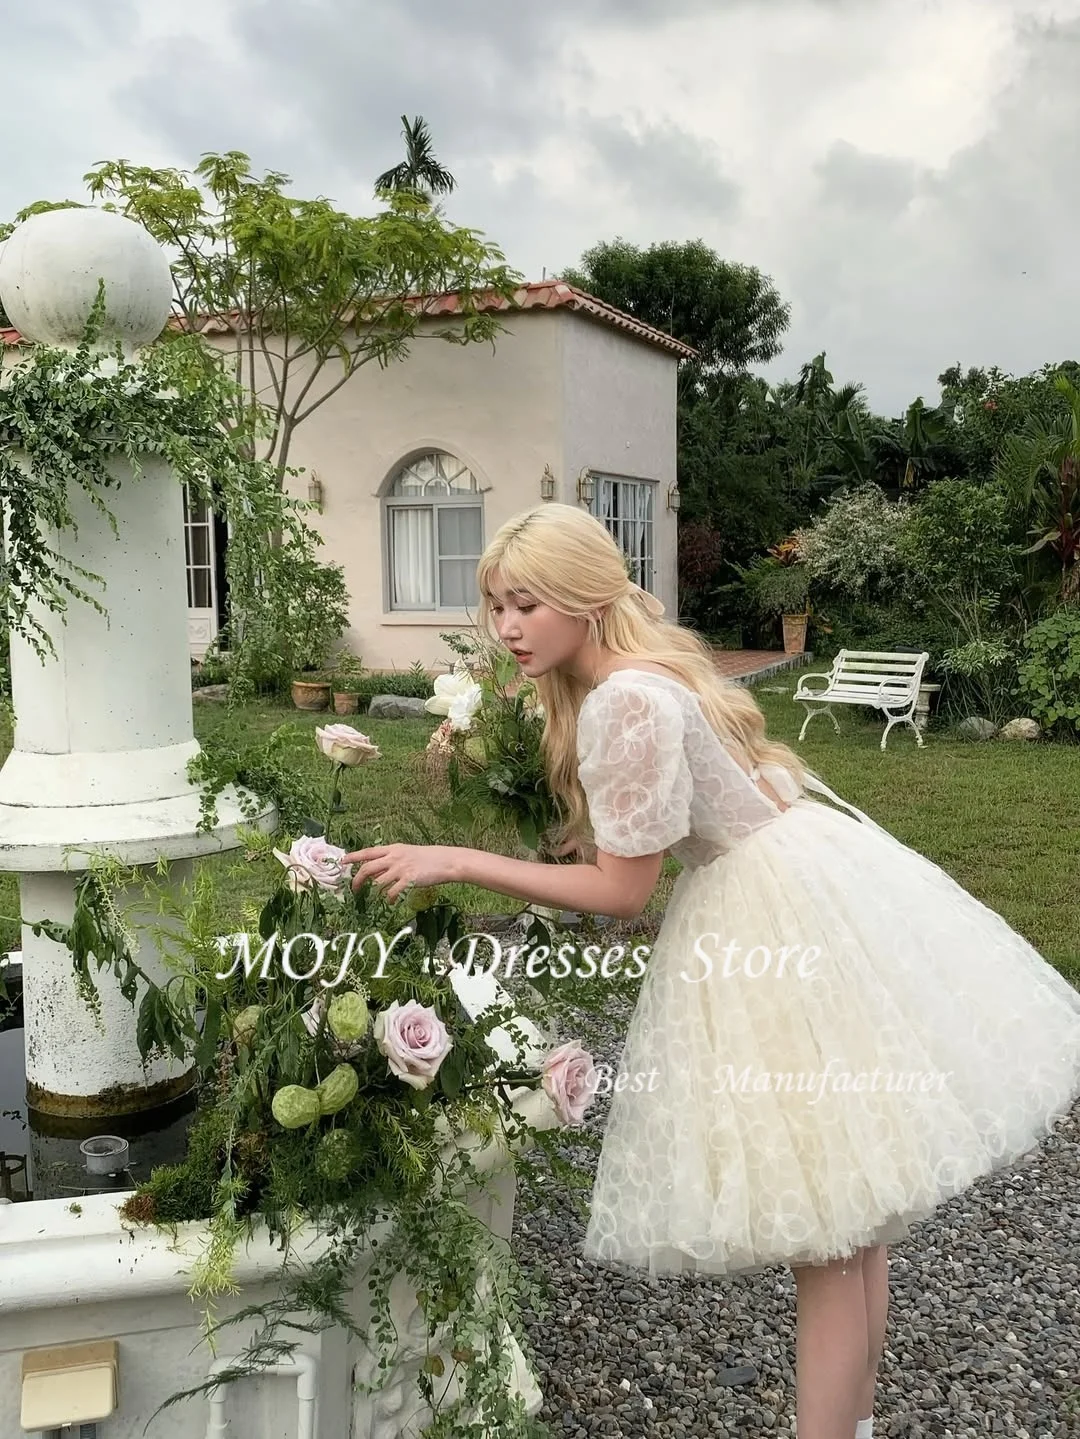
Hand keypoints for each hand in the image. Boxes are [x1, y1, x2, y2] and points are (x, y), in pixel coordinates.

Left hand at [344, 843, 461, 902]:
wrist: (445, 861)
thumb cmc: (427, 858)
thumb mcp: (406, 853)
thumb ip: (390, 861)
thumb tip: (374, 872)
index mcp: (393, 849)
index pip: (368, 852)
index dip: (353, 857)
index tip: (342, 862)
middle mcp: (394, 857)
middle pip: (367, 868)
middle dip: (357, 880)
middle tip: (354, 889)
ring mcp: (401, 869)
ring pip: (378, 882)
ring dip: (375, 892)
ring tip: (378, 897)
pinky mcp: (408, 880)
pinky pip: (391, 892)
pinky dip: (388, 899)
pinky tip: (390, 902)